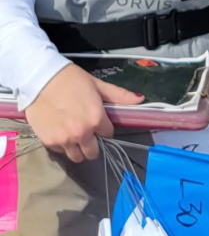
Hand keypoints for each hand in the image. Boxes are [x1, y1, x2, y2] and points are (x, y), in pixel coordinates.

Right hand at [25, 63, 142, 162]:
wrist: (40, 78)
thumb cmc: (71, 79)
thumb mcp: (97, 85)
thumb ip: (118, 95)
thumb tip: (141, 99)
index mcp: (96, 118)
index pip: (108, 134)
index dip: (104, 127)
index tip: (98, 121)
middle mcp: (82, 133)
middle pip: (93, 152)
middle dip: (93, 144)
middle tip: (87, 132)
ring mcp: (64, 140)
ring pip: (77, 157)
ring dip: (78, 149)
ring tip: (74, 135)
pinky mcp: (49, 142)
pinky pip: (61, 152)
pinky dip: (63, 145)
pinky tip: (61, 132)